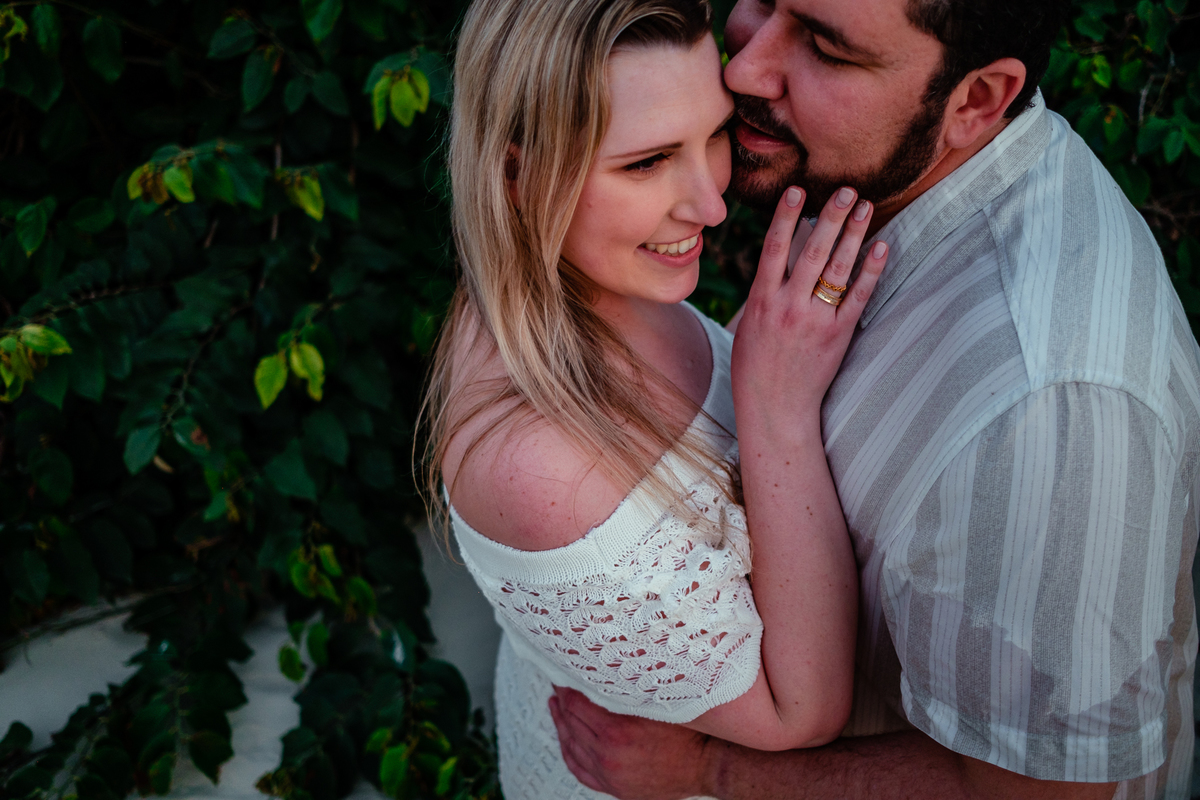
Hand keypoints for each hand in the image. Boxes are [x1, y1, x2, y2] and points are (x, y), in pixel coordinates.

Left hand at [549, 686, 712, 799]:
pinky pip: (580, 770)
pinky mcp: (614, 788)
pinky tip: (565, 738)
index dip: (566, 687)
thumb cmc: (687, 731)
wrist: (705, 765)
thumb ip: (627, 689)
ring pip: (571, 746)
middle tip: (557, 684)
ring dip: (561, 724)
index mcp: (617, 732)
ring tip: (556, 706)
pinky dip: (568, 752)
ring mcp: (609, 775)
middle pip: (571, 723)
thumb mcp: (656, 702)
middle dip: (562, 701)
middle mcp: (609, 755)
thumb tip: (602, 667)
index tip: (562, 674)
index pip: (577, 704)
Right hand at [731, 186, 887, 435]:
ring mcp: (814, 320)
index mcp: (761, 301)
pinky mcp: (838, 335)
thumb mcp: (749, 325)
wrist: (773, 409)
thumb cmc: (754, 368)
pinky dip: (871, 271)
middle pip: (812, 251)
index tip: (797, 190)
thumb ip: (764, 292)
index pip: (775, 249)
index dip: (786, 217)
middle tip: (846, 189)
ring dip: (853, 234)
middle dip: (830, 217)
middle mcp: (788, 306)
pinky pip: (858, 297)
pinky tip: (881, 247)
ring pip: (836, 269)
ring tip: (865, 207)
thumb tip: (777, 259)